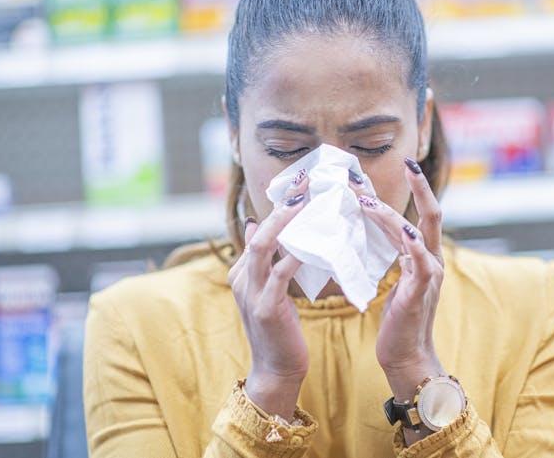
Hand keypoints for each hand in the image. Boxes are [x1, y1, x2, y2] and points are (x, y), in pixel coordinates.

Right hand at [228, 173, 308, 419]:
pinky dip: (295, 256)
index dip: (280, 208)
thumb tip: (256, 224)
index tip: (302, 186)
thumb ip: (265, 261)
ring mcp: (251, 293)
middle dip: (281, 206)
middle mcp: (241, 278)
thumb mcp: (270, 290)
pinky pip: (280, 274)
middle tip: (304, 184)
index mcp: (242, 272)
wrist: (276, 370)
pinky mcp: (266, 308)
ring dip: (285, 223)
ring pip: (263, 247)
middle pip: (258, 233)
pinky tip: (312, 245)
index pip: (259, 231)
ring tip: (305, 203)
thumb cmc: (280, 330)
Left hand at [353, 158, 445, 403]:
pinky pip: (421, 263)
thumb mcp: (395, 279)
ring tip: (368, 199)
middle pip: (431, 214)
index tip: (404, 164)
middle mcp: (431, 260)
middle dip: (420, 186)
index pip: (421, 213)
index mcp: (423, 255)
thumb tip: (370, 227)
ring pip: (417, 233)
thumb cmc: (398, 319)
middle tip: (406, 162)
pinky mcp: (420, 292)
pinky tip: (404, 231)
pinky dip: (413, 245)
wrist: (406, 356)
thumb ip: (391, 253)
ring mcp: (429, 275)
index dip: (415, 188)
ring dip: (392, 214)